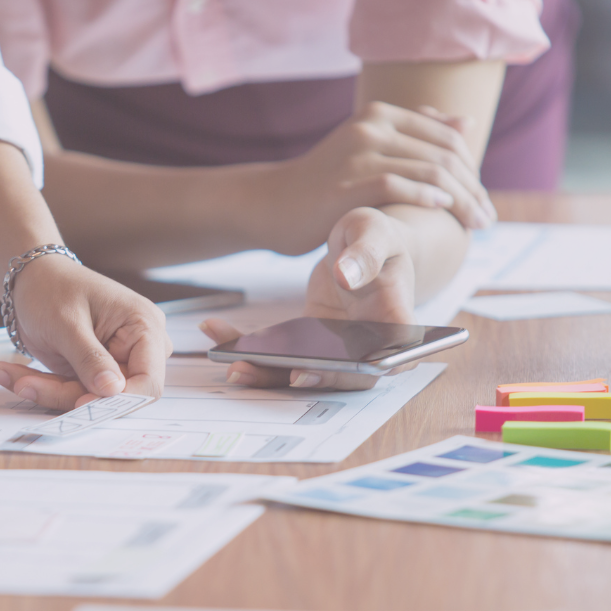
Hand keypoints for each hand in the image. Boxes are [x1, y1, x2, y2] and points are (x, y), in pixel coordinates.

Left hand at [0, 254, 170, 410]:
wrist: (32, 280)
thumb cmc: (53, 287)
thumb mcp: (67, 323)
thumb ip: (90, 358)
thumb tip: (112, 391)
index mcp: (144, 326)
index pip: (148, 381)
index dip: (120, 400)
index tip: (82, 403)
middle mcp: (137, 348)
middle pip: (114, 395)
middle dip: (68, 393)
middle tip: (24, 383)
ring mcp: (115, 362)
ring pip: (88, 399)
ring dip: (46, 390)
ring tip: (4, 372)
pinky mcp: (93, 372)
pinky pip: (72, 393)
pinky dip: (42, 387)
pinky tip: (10, 374)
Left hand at [201, 208, 416, 391]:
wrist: (363, 245)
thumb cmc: (377, 236)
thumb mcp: (375, 231)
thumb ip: (366, 252)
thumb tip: (345, 274)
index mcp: (396, 322)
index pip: (389, 359)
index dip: (354, 372)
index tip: (310, 371)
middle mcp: (369, 346)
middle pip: (340, 376)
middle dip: (296, 378)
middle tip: (253, 372)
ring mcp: (337, 350)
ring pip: (304, 372)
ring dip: (265, 373)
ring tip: (230, 365)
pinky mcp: (309, 345)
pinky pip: (280, 355)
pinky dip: (247, 348)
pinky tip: (214, 330)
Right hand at [258, 101, 494, 254]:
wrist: (272, 204)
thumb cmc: (323, 183)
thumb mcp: (366, 148)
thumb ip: (412, 133)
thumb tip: (464, 123)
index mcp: (380, 114)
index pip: (448, 137)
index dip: (473, 170)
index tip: (482, 200)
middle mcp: (372, 126)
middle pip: (445, 154)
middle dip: (474, 189)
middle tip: (487, 219)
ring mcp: (359, 153)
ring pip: (430, 171)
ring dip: (461, 201)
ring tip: (476, 224)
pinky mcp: (349, 182)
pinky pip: (400, 185)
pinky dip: (428, 199)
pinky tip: (443, 213)